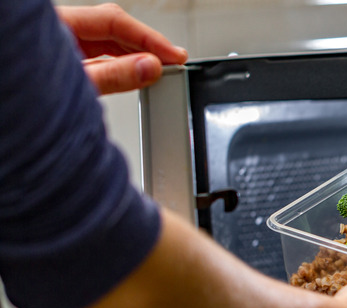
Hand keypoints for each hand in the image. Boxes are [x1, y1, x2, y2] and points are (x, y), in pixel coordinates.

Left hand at [56, 3, 187, 94]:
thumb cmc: (26, 101)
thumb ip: (113, 76)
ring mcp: (59, 42)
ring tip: (160, 68)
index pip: (112, 20)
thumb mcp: (75, 87)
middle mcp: (58, 28)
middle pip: (112, 26)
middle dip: (146, 44)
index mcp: (57, 24)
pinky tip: (136, 70)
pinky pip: (97, 53)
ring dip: (135, 54)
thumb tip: (149, 66)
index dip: (148, 37)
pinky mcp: (61, 58)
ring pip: (106, 39)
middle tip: (173, 61)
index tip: (173, 55)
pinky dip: (120, 61)